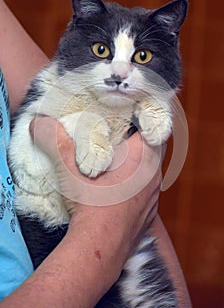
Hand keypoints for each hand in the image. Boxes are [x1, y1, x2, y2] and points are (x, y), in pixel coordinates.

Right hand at [29, 116, 161, 281]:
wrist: (100, 250)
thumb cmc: (90, 209)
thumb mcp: (71, 172)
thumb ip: (57, 143)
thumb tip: (40, 123)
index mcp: (142, 160)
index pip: (152, 128)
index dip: (140, 120)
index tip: (125, 119)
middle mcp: (153, 176)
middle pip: (153, 148)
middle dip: (137, 141)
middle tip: (116, 138)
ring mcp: (154, 197)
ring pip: (151, 170)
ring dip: (138, 164)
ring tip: (116, 162)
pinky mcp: (149, 213)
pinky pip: (147, 190)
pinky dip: (137, 185)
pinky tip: (118, 189)